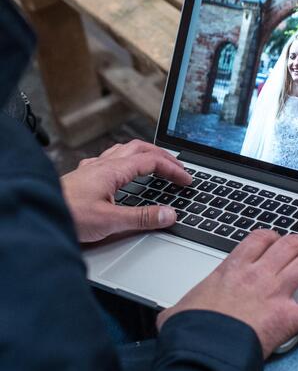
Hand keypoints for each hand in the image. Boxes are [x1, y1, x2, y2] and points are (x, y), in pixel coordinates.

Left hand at [60, 140, 191, 242]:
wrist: (36, 213)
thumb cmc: (66, 215)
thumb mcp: (110, 221)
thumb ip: (142, 218)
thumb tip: (169, 214)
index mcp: (112, 170)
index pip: (151, 161)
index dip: (173, 169)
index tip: (186, 180)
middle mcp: (102, 165)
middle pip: (139, 149)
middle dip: (163, 156)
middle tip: (178, 168)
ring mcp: (91, 169)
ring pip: (123, 151)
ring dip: (144, 154)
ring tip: (156, 164)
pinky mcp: (83, 178)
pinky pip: (109, 160)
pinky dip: (126, 162)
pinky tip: (123, 172)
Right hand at [156, 230, 297, 356]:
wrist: (201, 349)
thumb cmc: (190, 330)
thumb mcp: (180, 307)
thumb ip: (184, 304)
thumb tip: (172, 314)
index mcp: (233, 269)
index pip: (261, 238)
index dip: (274, 238)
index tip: (277, 244)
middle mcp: (258, 275)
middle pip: (290, 244)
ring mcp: (275, 294)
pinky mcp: (287, 318)